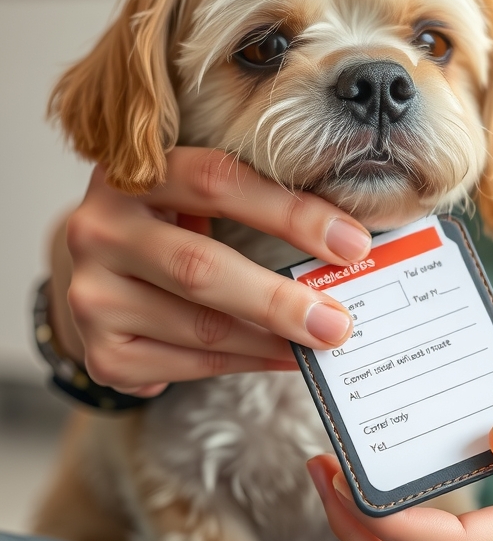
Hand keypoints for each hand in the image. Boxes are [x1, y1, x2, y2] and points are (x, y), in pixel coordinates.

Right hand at [49, 147, 372, 396]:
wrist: (103, 270)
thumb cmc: (171, 220)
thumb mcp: (193, 192)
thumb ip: (254, 200)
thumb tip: (347, 241)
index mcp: (132, 174)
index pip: (216, 182)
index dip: (288, 213)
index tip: (352, 243)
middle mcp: (99, 231)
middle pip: (201, 268)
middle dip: (280, 299)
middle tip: (338, 322)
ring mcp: (93, 296)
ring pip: (201, 328)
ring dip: (272, 341)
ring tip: (321, 342)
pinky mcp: (103, 353)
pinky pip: (189, 367)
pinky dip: (245, 364)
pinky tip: (282, 357)